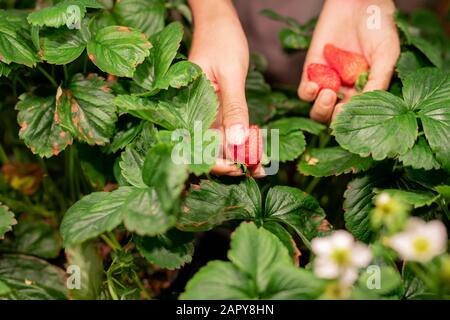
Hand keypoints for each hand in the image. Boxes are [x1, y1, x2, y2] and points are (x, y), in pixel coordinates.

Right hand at [188, 0, 264, 176]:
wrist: (219, 20)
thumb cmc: (221, 40)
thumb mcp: (231, 74)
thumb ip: (233, 108)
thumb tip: (236, 142)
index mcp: (186, 106)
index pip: (196, 144)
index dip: (215, 162)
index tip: (237, 168)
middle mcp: (193, 112)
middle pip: (207, 148)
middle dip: (231, 163)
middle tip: (255, 170)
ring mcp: (205, 112)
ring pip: (219, 142)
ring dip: (239, 155)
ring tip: (262, 167)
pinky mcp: (217, 108)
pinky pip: (227, 130)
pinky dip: (242, 140)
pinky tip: (258, 150)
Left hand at [298, 0, 399, 122]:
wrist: (358, 2)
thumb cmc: (379, 27)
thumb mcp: (386, 55)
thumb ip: (379, 80)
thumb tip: (369, 105)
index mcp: (366, 92)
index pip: (357, 117)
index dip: (353, 121)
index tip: (352, 116)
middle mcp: (346, 92)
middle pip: (334, 118)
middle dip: (334, 118)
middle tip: (337, 109)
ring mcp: (328, 82)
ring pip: (318, 110)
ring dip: (320, 108)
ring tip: (327, 94)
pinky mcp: (312, 71)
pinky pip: (304, 91)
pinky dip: (307, 93)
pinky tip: (314, 86)